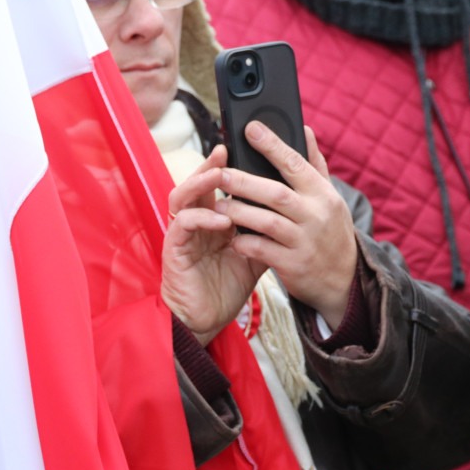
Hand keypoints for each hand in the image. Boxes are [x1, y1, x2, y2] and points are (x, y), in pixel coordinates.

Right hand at [161, 144, 258, 344]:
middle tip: (227, 149)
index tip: (245, 149)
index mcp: (213, 218)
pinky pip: (183, 224)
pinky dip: (201, 218)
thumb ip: (266, 230)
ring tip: (219, 174)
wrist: (207, 320)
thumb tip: (294, 211)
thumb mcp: (255, 253)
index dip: (227, 166)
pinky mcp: (174, 248)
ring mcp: (182, 233)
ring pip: (182, 195)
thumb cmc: (227, 286)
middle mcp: (195, 221)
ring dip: (200, 182)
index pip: (217, 184)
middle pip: (197, 182)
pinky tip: (221, 220)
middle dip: (211, 164)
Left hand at [216, 122, 356, 328]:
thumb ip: (314, 164)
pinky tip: (231, 238)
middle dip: (245, 182)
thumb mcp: (329, 196)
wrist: (344, 280)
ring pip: (267, 222)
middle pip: (276, 193)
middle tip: (218, 173)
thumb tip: (304, 129)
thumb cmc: (330, 231)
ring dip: (239, 212)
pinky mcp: (294, 265)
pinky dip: (245, 243)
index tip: (250, 129)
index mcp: (322, 194)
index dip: (273, 145)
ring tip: (217, 204)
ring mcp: (305, 241)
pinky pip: (263, 251)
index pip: (296, 164)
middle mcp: (316, 215)